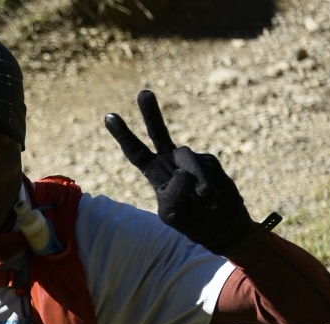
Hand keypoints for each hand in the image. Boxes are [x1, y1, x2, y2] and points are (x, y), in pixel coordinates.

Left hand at [104, 90, 271, 256]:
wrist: (219, 224)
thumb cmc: (190, 221)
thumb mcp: (173, 214)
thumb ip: (173, 195)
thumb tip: (182, 171)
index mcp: (154, 173)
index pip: (136, 152)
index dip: (123, 135)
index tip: (109, 116)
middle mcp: (170, 162)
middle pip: (158, 133)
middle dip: (151, 113)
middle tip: (143, 93)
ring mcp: (190, 160)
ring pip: (186, 156)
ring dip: (195, 179)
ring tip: (203, 197)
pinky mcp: (209, 161)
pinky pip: (206, 168)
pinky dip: (208, 185)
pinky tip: (211, 198)